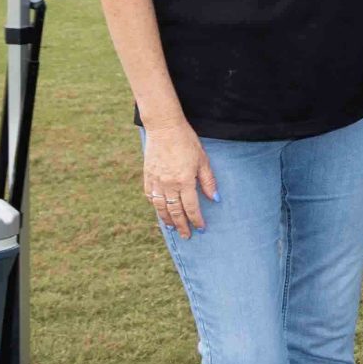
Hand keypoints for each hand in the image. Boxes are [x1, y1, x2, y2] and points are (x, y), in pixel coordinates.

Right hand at [141, 120, 217, 238]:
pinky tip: (159, 210)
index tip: (201, 229)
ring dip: (167, 219)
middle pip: (175, 211)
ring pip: (160, 207)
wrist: (164, 127)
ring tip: (173, 228)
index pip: (191, 208)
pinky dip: (155, 206)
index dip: (196, 220)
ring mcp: (156, 181)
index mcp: (184, 181)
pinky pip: (150, 196)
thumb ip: (208, 181)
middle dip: (182, 225)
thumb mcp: (202, 160)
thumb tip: (215, 199)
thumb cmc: (187, 141)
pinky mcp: (147, 176)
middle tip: (187, 236)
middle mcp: (168, 184)